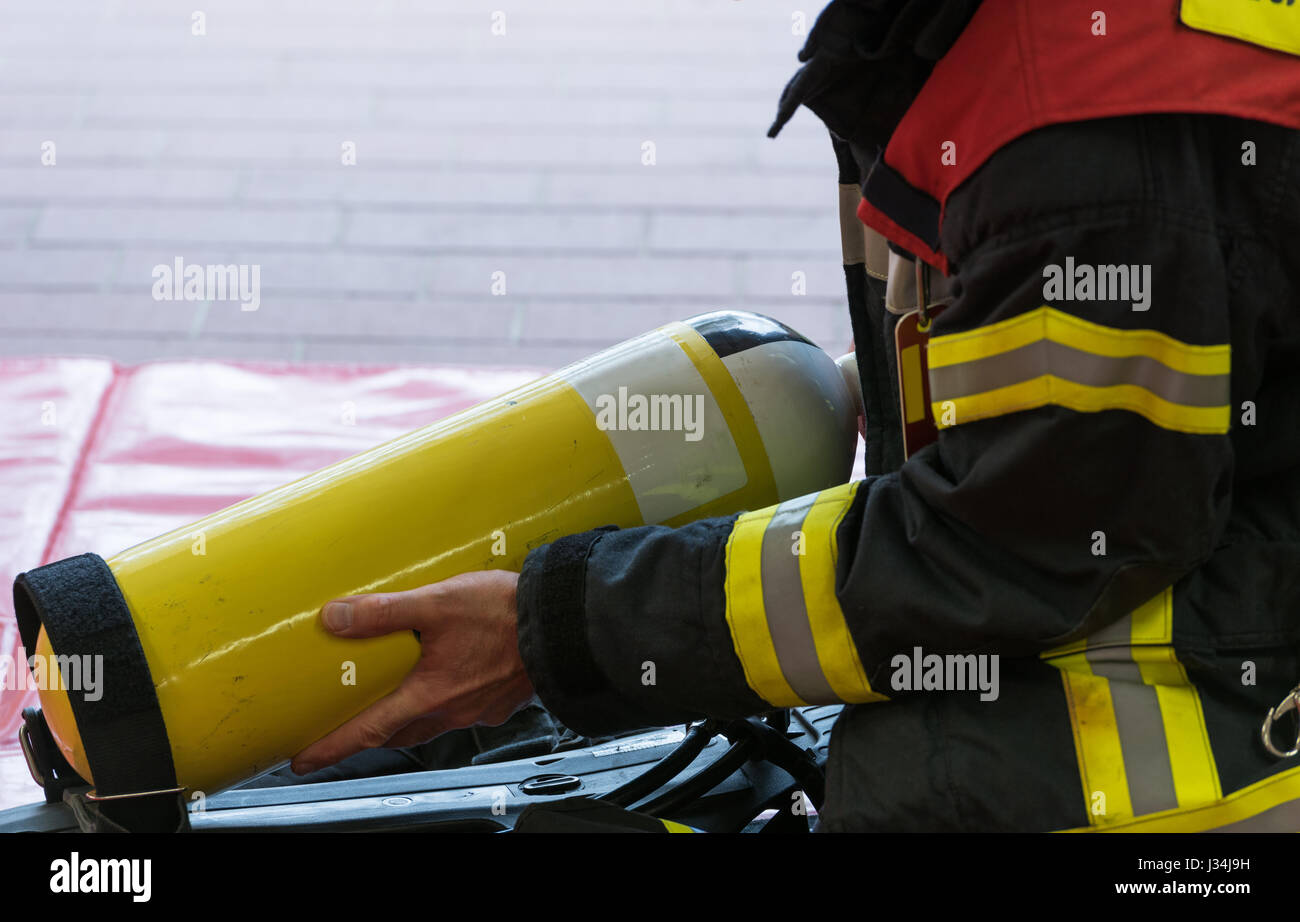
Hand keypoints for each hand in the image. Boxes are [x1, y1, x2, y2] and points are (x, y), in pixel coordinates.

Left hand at [291, 570, 534, 774]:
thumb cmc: (508, 615)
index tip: (305, 760)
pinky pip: (460, 710)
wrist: (564, 624)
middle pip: (397, 734)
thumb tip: (338, 618)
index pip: (368, 730)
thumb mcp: (438, 602)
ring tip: (392, 704)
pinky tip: (446, 680)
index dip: (332, 746)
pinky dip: (441, 703)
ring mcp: (478, 708)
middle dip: (367, 736)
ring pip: (428, 724)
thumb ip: (385, 612)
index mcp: (431, 694)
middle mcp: (452, 710)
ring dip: (404, 720)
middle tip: (344, 732)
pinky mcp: (499, 699)